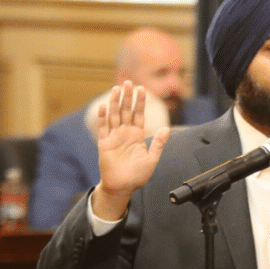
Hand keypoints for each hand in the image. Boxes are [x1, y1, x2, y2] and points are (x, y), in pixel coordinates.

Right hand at [91, 81, 169, 220]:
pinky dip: (103, 117)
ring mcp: (114, 137)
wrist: (123, 186)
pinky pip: (103, 128)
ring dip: (115, 102)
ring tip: (117, 88)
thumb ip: (158, 144)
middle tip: (128, 82)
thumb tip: (167, 129)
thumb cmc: (138, 175)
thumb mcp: (152, 159)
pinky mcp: (104, 143)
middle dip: (127, 96)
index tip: (142, 88)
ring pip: (114, 115)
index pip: (139, 114)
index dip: (140, 102)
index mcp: (137, 135)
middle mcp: (125, 133)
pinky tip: (104, 106)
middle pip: (126, 110)